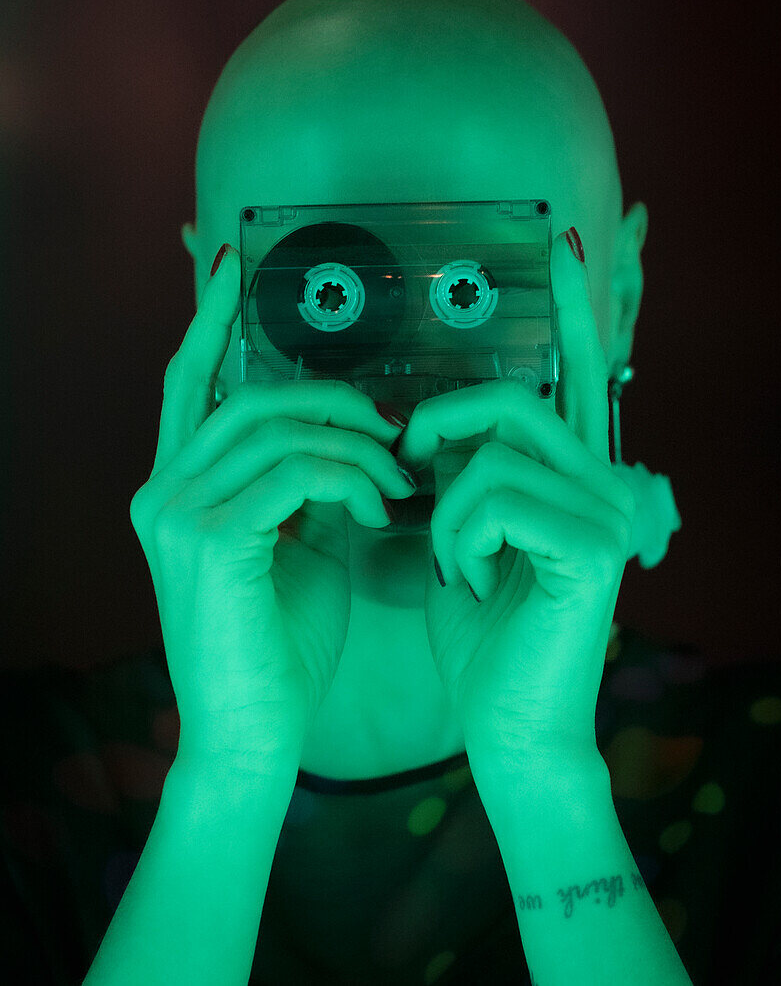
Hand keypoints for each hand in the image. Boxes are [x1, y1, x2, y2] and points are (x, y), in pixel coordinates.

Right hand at [129, 245, 413, 774]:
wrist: (253, 735)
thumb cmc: (280, 645)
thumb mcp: (299, 547)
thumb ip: (309, 484)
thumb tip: (351, 437)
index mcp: (177, 488)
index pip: (190, 382)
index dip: (211, 319)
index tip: (233, 263)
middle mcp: (162, 490)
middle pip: (251, 396)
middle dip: (334, 397)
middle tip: (393, 424)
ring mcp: (176, 512)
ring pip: (280, 428)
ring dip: (356, 443)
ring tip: (400, 479)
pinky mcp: (208, 539)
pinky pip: (297, 471)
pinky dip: (352, 478)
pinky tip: (381, 507)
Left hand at [395, 229, 635, 768]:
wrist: (506, 721)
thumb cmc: (480, 625)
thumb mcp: (459, 533)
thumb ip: (459, 471)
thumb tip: (429, 423)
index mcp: (571, 474)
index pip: (576, 376)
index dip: (574, 310)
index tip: (573, 242)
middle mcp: (603, 481)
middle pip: (514, 402)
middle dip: (443, 424)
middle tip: (408, 466)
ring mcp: (606, 511)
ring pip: (493, 453)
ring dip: (445, 511)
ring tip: (452, 563)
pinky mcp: (593, 546)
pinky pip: (491, 497)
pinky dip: (458, 539)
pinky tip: (473, 585)